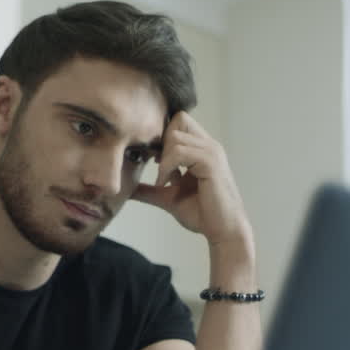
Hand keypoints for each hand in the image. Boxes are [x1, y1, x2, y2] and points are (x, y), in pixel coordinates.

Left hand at [131, 111, 249, 246]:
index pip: (180, 121)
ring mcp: (211, 152)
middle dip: (162, 142)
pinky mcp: (210, 162)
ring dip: (163, 159)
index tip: (155, 160)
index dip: (163, 136)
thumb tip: (127, 189)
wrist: (223, 231)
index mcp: (202, 149)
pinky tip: (166, 184)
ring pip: (175, 137)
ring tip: (163, 181)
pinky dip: (167, 168)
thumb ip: (149, 190)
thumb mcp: (168, 197)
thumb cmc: (202, 214)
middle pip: (179, 119)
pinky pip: (180, 152)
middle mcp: (209, 145)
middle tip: (158, 167)